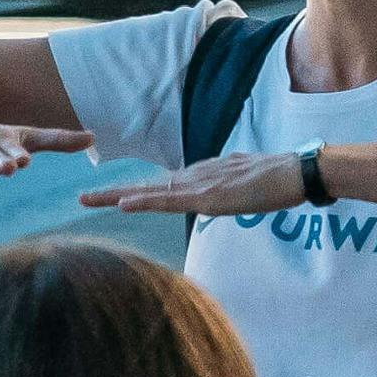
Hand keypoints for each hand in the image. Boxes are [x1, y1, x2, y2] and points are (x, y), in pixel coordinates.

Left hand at [79, 152, 306, 217]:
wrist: (295, 172)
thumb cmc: (275, 179)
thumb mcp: (242, 186)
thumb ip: (224, 189)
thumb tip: (215, 196)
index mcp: (202, 177)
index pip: (161, 187)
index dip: (135, 192)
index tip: (110, 198)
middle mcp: (195, 177)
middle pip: (147, 187)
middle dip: (113, 193)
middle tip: (81, 197)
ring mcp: (200, 185)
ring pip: (151, 193)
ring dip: (117, 197)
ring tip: (88, 200)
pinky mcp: (208, 195)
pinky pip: (170, 201)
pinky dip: (145, 202)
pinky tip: (124, 204)